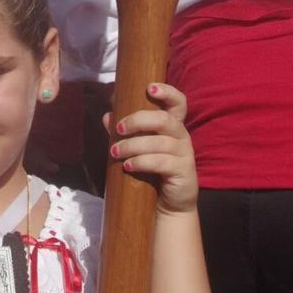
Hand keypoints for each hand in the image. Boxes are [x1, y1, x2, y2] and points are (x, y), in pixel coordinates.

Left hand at [106, 83, 196, 212]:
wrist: (169, 204)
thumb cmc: (153, 171)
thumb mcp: (138, 149)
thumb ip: (125, 132)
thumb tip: (107, 116)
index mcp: (173, 125)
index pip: (178, 102)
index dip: (168, 92)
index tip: (149, 88)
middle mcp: (182, 136)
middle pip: (164, 119)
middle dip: (138, 120)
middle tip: (119, 128)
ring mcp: (185, 154)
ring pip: (160, 142)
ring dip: (133, 145)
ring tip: (115, 152)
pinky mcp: (183, 171)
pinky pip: (162, 162)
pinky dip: (142, 162)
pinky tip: (128, 166)